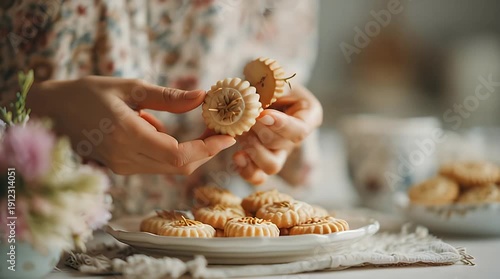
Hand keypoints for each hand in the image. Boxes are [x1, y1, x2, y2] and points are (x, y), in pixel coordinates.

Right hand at [27, 76, 235, 174]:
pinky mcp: (122, 167)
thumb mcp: (129, 88)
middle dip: (206, 151)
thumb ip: (168, 97)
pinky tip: (170, 130)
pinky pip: (157, 164)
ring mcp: (123, 166)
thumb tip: (202, 96)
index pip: (178, 154)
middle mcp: (126, 157)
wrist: (53, 112)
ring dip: (193, 152)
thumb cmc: (88, 93)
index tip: (229, 137)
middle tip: (223, 130)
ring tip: (206, 129)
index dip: (207, 149)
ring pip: (170, 167)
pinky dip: (174, 152)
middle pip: (179, 166)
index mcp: (127, 135)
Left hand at [233, 84, 321, 184]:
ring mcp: (280, 151)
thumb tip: (258, 103)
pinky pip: (258, 175)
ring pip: (272, 166)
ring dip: (254, 151)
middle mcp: (295, 137)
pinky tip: (237, 157)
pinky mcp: (263, 161)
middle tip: (246, 119)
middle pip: (283, 145)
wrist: (257, 89)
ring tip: (241, 135)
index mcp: (308, 115)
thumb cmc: (269, 80)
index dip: (282, 125)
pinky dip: (246, 170)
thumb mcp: (275, 77)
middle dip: (261, 133)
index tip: (263, 115)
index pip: (301, 129)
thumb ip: (271, 87)